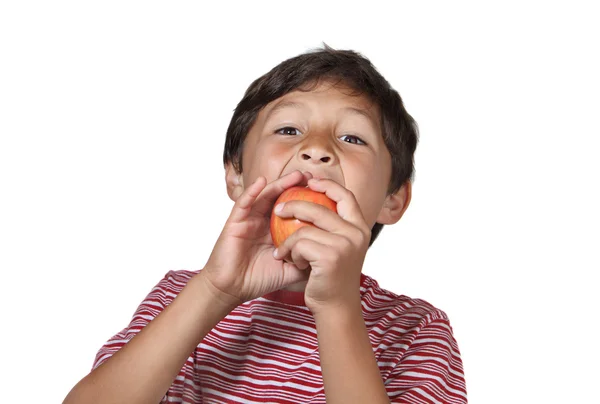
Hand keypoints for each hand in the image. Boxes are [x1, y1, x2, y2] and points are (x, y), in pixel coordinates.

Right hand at [201, 170, 312, 307]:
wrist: (232, 289)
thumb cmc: (258, 280)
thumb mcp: (289, 270)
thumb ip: (306, 262)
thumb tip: (329, 258)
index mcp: (277, 231)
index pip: (294, 210)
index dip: (308, 200)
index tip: (325, 193)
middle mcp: (264, 221)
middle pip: (282, 198)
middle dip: (297, 186)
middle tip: (313, 177)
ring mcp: (250, 220)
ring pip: (266, 196)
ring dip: (280, 184)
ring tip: (296, 175)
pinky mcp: (235, 222)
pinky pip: (243, 203)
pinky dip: (251, 191)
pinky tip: (261, 182)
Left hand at [272, 178, 371, 315]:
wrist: (336, 307)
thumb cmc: (333, 276)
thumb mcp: (340, 247)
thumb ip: (335, 226)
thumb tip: (317, 200)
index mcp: (360, 227)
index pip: (346, 195)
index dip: (327, 185)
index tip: (309, 182)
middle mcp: (357, 233)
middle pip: (320, 207)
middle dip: (294, 205)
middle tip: (278, 210)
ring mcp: (345, 244)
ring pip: (305, 228)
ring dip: (289, 240)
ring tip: (285, 251)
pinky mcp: (330, 256)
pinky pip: (299, 244)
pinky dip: (290, 252)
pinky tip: (291, 262)